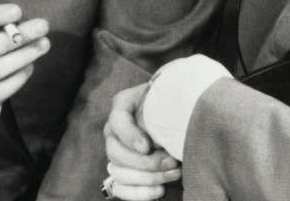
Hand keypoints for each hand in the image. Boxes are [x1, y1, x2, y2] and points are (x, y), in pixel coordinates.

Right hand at [104, 83, 180, 199]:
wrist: (176, 113)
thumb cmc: (173, 102)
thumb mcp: (170, 98)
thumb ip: (167, 108)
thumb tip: (171, 132)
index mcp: (123, 105)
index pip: (118, 121)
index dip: (130, 136)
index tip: (147, 147)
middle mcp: (114, 130)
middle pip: (116, 152)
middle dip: (146, 162)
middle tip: (172, 161)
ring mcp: (115, 152)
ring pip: (119, 172)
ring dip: (147, 178)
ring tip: (174, 174)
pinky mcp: (120, 172)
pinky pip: (121, 188)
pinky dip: (139, 193)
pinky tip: (160, 190)